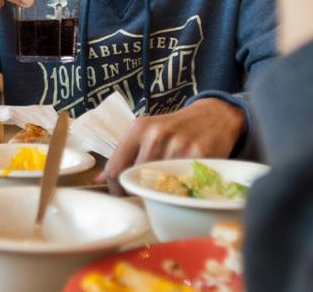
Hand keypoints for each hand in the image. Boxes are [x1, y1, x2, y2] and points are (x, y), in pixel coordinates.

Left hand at [101, 98, 245, 194]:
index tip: (121, 195)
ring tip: (163, 190)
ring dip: (158, 193)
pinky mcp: (199, 157)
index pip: (115, 168)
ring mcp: (178, 146)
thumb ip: (124, 155)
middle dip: (137, 192)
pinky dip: (179, 191)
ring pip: (157, 185)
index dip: (115, 189)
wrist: (214, 116)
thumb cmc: (175, 129)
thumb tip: (99, 180)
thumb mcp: (146, 133)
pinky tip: (182, 187)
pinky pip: (181, 185)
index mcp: (138, 129)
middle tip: (144, 196)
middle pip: (135, 179)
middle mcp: (156, 136)